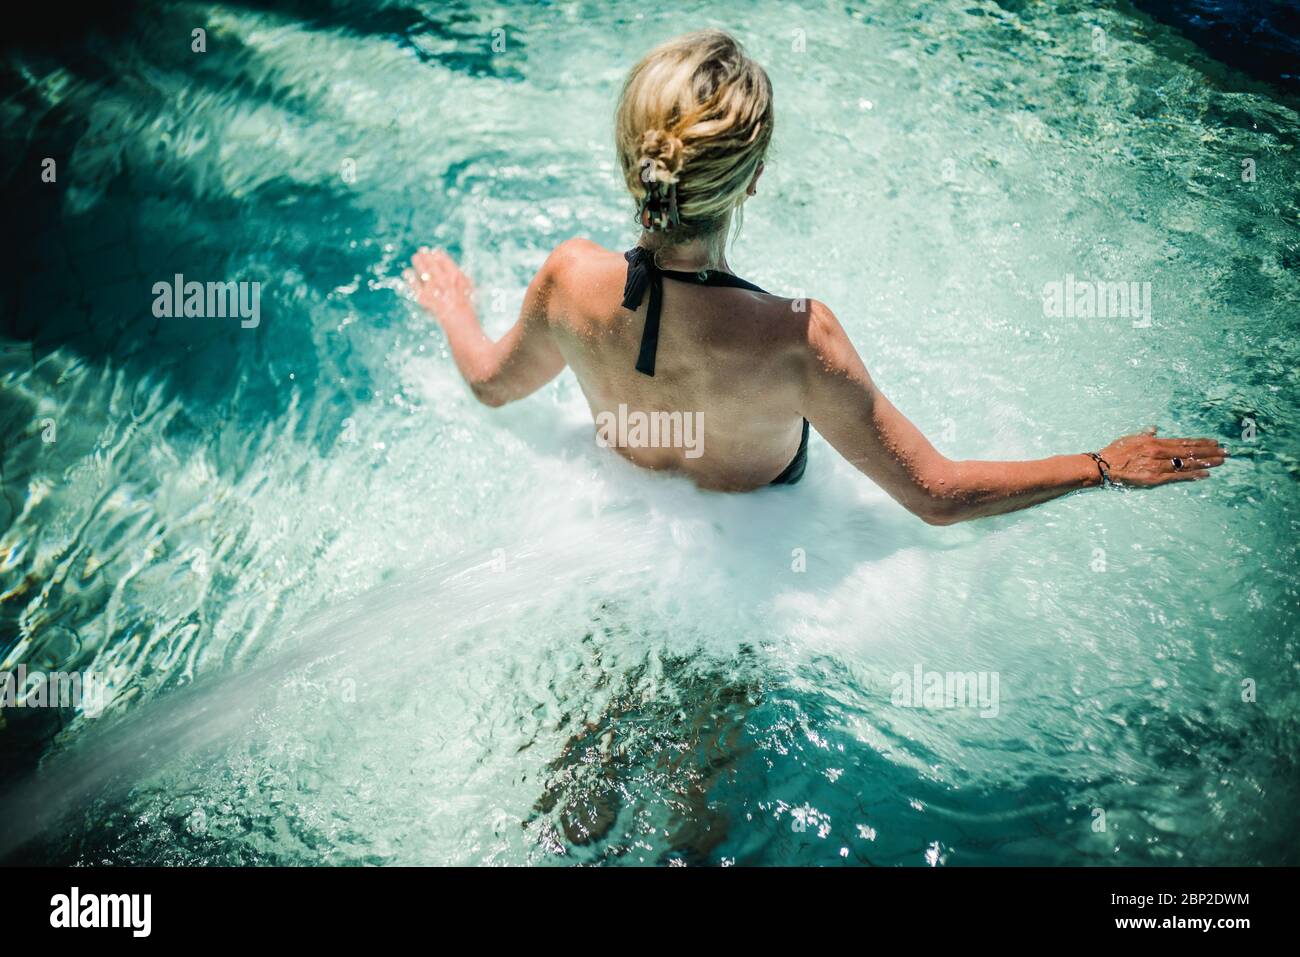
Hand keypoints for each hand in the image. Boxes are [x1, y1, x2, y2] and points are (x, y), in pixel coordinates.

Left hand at [404, 247, 473, 325]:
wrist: (458, 319)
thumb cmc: (463, 301)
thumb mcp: (466, 284)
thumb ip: (456, 271)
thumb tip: (444, 259)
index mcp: (454, 275)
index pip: (441, 257)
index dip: (436, 254)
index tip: (433, 253)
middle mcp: (442, 280)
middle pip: (430, 261)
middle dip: (424, 255)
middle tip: (421, 252)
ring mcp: (432, 288)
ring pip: (421, 269)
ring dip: (417, 261)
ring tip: (416, 258)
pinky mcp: (423, 297)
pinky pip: (413, 283)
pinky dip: (409, 276)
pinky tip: (407, 273)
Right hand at [1097, 427, 1226, 486]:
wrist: (1103, 466)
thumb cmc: (1114, 452)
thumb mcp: (1130, 438)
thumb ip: (1145, 433)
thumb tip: (1154, 428)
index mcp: (1155, 442)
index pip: (1183, 442)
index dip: (1200, 442)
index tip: (1215, 442)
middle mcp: (1160, 452)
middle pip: (1189, 451)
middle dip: (1209, 451)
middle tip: (1226, 452)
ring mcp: (1159, 466)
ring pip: (1187, 463)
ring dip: (1206, 462)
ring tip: (1221, 461)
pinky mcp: (1155, 478)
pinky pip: (1178, 477)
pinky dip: (1192, 475)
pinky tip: (1205, 474)